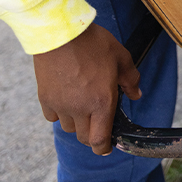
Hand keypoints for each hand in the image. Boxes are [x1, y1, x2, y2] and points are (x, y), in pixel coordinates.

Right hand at [32, 24, 140, 155]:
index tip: (107, 148)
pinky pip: (53, 116)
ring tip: (84, 105)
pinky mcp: (45, 98)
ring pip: (69, 127)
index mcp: (101, 101)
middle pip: (85, 137)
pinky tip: (67, 99)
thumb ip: (130, 79)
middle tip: (99, 122)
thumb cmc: (93, 43)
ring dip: (77, 122)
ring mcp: (61, 105)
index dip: (104, 148)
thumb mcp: (121, 57)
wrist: (60, 33)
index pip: (100, 139)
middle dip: (93, 135)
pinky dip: (60, 113)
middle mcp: (80, 108)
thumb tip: (136, 94)